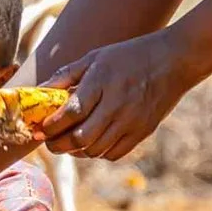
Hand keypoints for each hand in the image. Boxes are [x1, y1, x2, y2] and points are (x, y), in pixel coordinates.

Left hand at [42, 30, 196, 159]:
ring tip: (68, 143)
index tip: (41, 129)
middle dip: (59, 145)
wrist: (174, 60)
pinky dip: (98, 153)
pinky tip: (91, 144)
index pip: (71, 112)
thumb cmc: (129, 56)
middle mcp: (117, 104)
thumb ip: (66, 75)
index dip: (52, 126)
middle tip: (49, 142)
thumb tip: (38, 91)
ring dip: (76, 151)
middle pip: (81, 138)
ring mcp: (132, 121)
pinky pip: (114, 154)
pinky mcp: (143, 132)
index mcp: (102, 81)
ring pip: (96, 150)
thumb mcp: (95, 57)